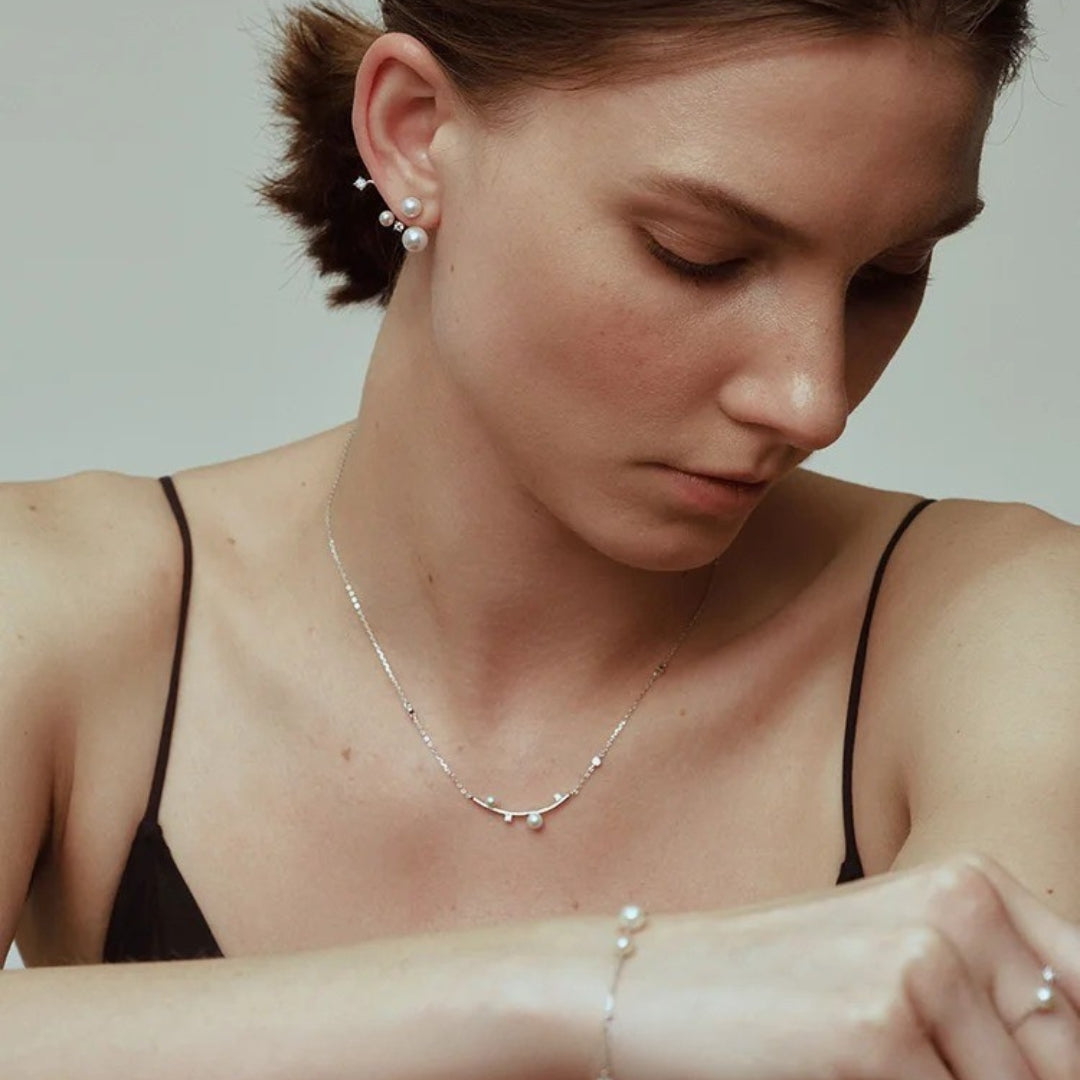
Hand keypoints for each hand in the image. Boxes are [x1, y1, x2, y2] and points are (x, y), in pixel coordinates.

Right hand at [613, 853, 1079, 1078]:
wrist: (650, 985)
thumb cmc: (772, 980)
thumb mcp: (896, 958)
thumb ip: (997, 1002)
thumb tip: (1068, 1062)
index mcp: (970, 882)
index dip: (1066, 1053)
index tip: (1017, 1063)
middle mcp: (958, 910)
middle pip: (1061, 1060)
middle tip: (896, 1056)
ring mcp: (919, 968)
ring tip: (858, 1060)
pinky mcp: (878, 1035)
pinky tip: (833, 1071)